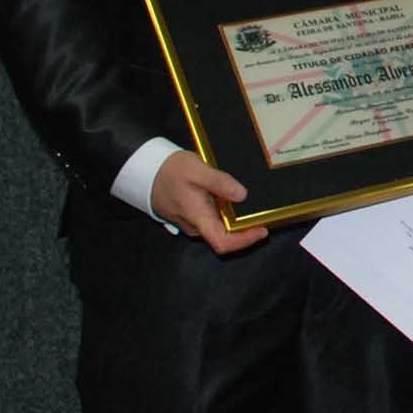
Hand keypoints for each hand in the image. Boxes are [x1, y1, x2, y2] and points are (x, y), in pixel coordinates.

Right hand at [149, 150, 266, 255]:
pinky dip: (226, 214)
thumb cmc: (170, 170)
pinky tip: (233, 199)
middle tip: (264, 213)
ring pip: (219, 228)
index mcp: (198, 218)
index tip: (263, 229)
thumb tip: (242, 195)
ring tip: (253, 204)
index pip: (222, 243)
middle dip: (245, 229)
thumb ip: (219, 182)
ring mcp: (193, 223)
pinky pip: (212, 220)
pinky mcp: (192, 217)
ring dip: (236, 220)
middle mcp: (196, 226)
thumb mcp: (196, 169)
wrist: (147, 170)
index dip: (244, 241)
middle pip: (225, 237)